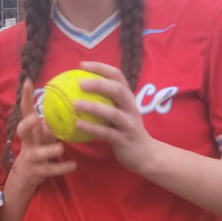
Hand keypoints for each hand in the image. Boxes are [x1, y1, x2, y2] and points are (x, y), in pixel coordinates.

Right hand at [10, 79, 77, 189]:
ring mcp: (31, 158)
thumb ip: (52, 122)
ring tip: (61, 147)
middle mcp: (28, 142)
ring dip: (49, 150)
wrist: (25, 176)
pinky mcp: (37, 172)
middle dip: (27, 124)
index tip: (28, 81)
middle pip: (22, 131)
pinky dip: (62, 167)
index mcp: (30, 130)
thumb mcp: (43, 135)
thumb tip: (69, 103)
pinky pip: (50, 169)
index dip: (25, 97)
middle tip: (35, 119)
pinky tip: (73, 165)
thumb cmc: (38, 148)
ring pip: (37, 154)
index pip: (25, 110)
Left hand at [72, 61, 157, 175]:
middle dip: (99, 84)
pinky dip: (92, 128)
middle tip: (79, 83)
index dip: (100, 68)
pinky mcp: (124, 140)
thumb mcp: (120, 113)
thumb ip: (105, 101)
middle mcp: (131, 108)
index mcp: (128, 98)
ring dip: (93, 107)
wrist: (146, 154)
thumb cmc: (126, 131)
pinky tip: (78, 124)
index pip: (117, 76)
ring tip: (75, 104)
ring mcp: (128, 124)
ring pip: (112, 113)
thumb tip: (77, 91)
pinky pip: (106, 133)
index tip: (82, 66)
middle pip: (118, 90)